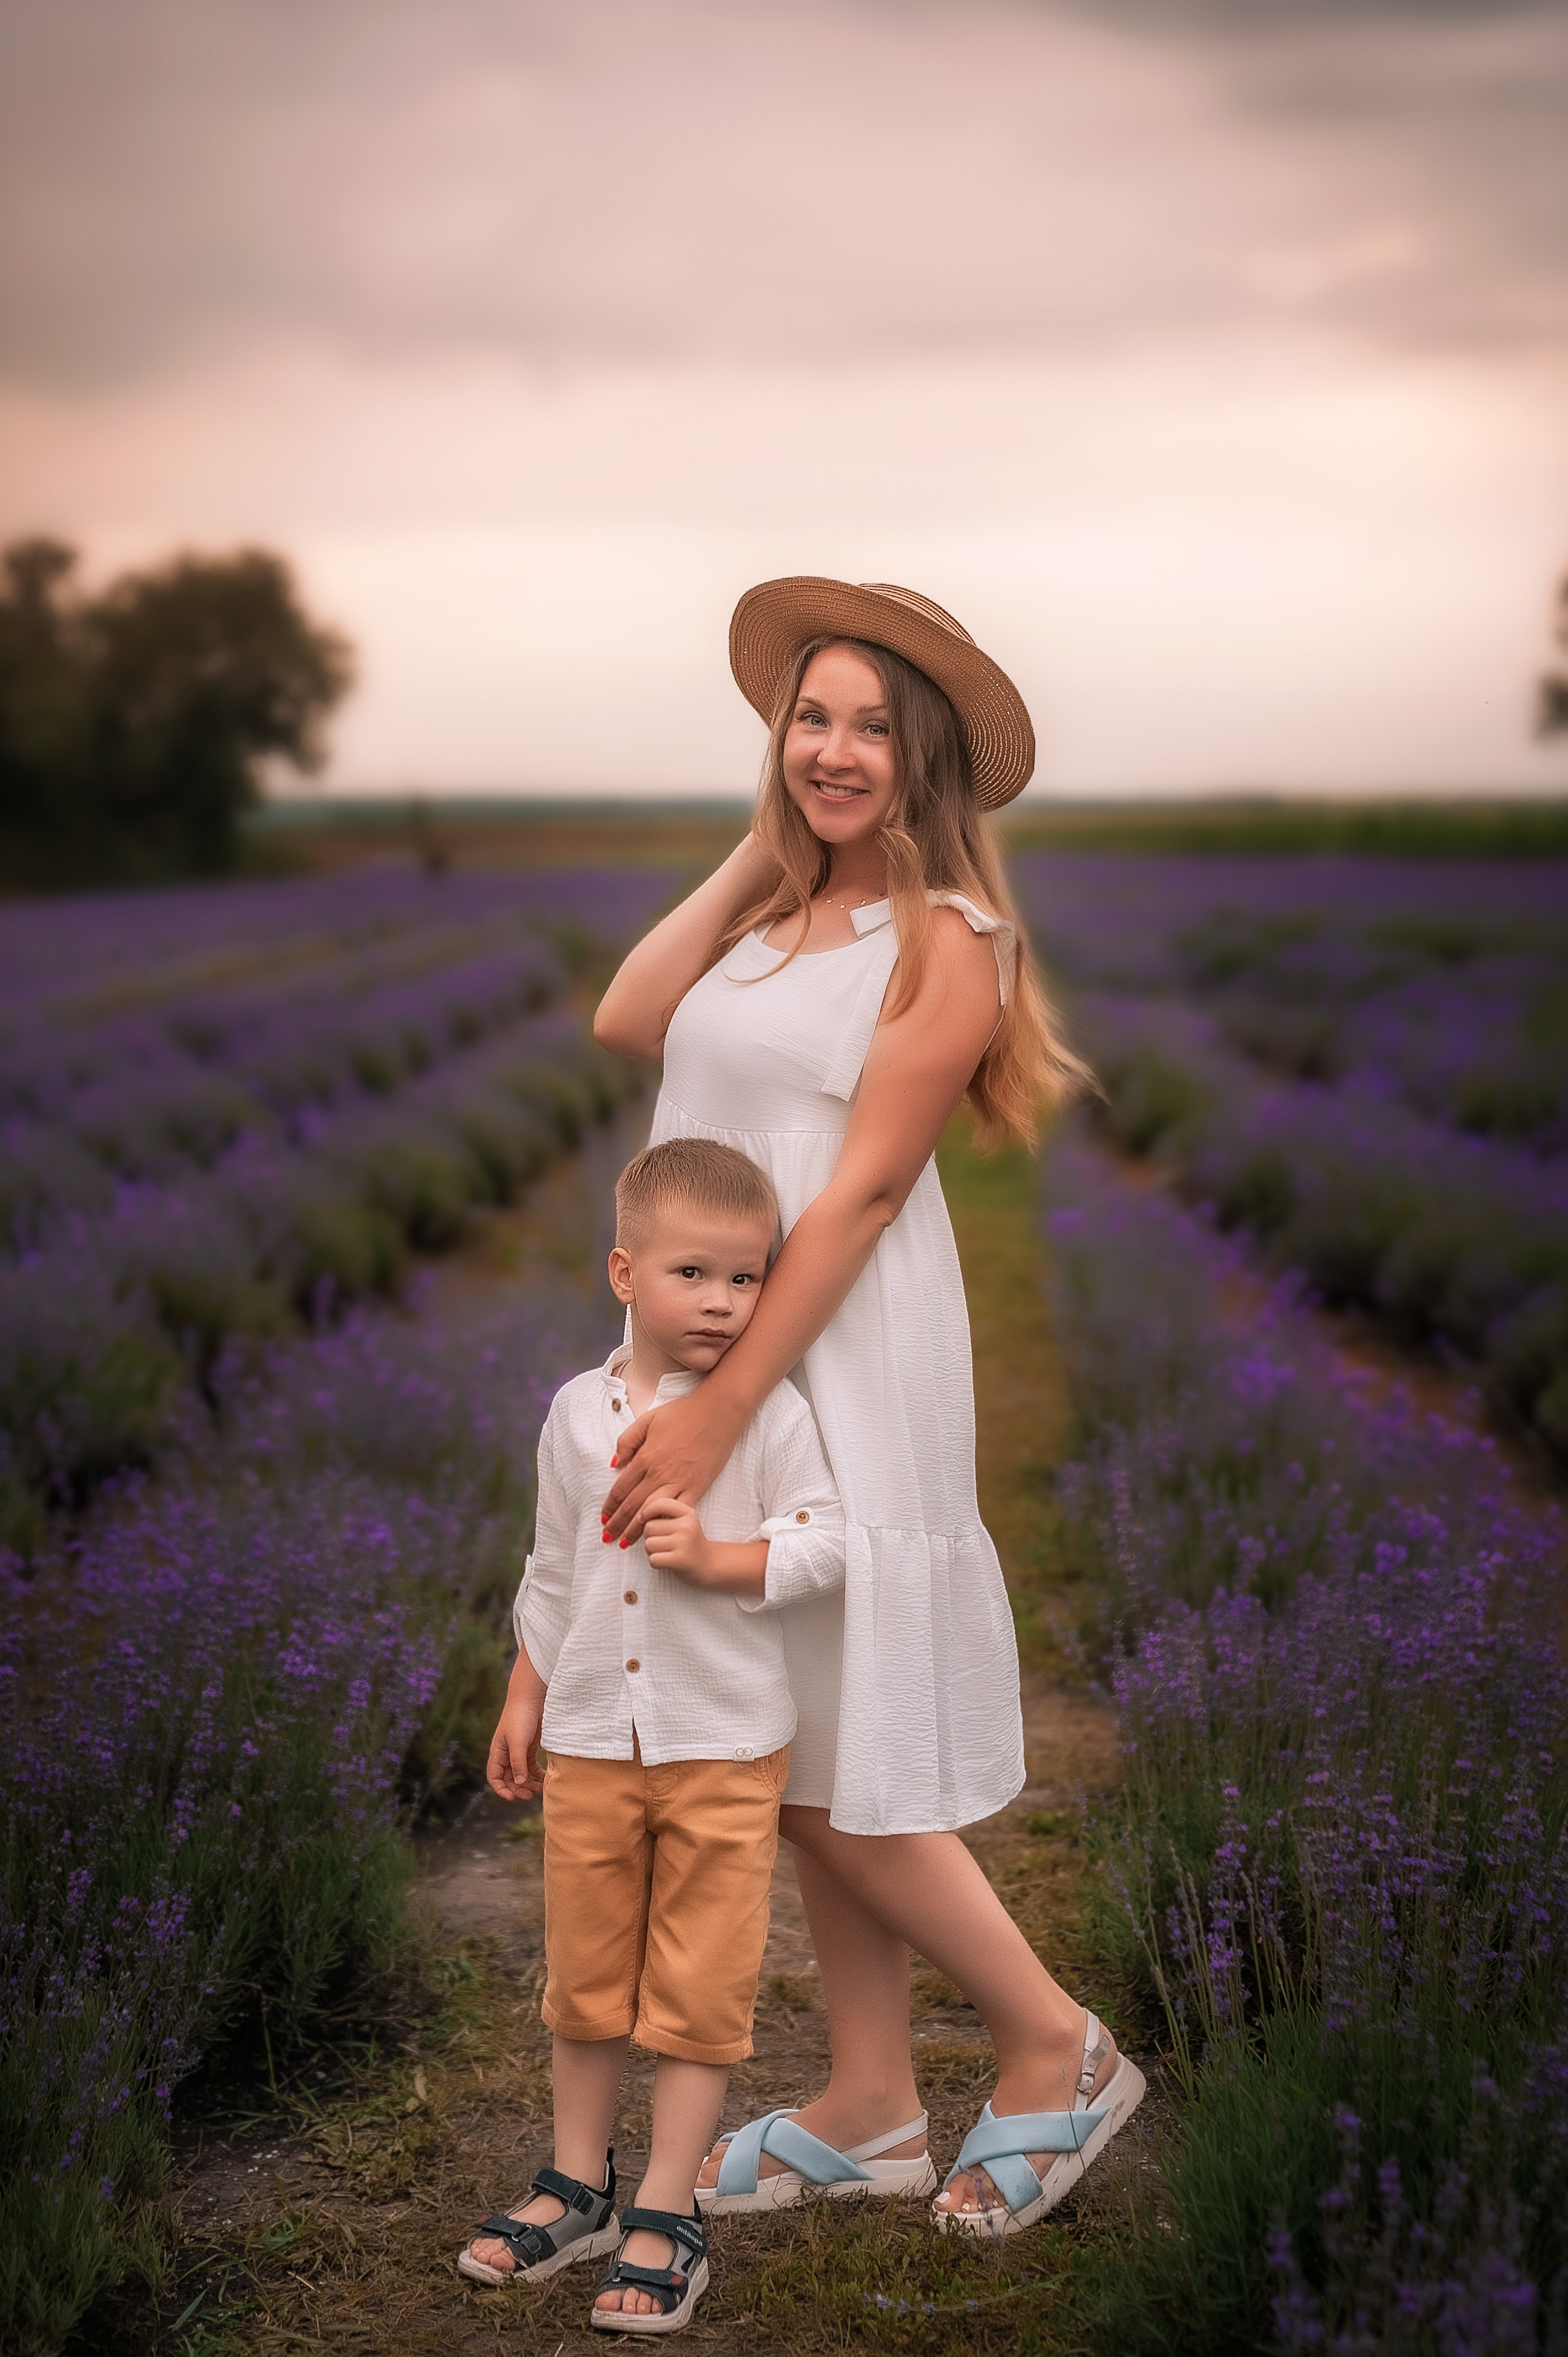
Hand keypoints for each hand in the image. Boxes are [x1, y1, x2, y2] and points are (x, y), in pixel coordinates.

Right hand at [487, 1655, 545, 1800]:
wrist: (532, 1697)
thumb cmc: (520, 1717)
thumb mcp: (518, 1742)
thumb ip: (517, 1763)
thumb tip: (518, 1784)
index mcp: (497, 1752)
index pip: (494, 1777)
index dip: (501, 1790)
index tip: (513, 1798)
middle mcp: (506, 1754)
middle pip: (508, 1778)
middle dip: (517, 1789)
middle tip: (529, 1796)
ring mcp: (519, 1750)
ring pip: (521, 1774)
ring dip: (528, 1784)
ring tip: (539, 1791)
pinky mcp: (531, 1747)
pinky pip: (532, 1766)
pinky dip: (537, 1774)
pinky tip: (545, 1778)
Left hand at [601, 1385, 744, 1541]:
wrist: (718, 1414)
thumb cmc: (684, 1413)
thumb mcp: (648, 1419)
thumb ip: (627, 1441)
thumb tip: (614, 1463)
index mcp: (646, 1457)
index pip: (621, 1488)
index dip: (610, 1505)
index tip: (603, 1517)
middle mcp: (659, 1473)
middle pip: (632, 1505)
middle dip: (617, 1523)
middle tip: (607, 1536)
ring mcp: (679, 1483)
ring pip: (651, 1513)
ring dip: (636, 1530)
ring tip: (624, 1542)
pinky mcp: (697, 1488)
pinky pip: (677, 1511)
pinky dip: (665, 1523)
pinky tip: (657, 1532)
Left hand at [642, 1494, 711, 1582]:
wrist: (707, 1564)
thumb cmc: (688, 1542)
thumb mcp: (682, 1521)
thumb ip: (663, 1514)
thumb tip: (637, 1518)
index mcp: (687, 1513)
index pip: (659, 1503)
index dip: (645, 1512)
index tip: (642, 1519)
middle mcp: (686, 1525)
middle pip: (649, 1527)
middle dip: (650, 1537)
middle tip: (663, 1543)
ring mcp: (683, 1542)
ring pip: (648, 1544)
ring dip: (652, 1551)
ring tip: (665, 1552)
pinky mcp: (679, 1560)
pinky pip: (653, 1559)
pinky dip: (656, 1563)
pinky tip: (667, 1562)